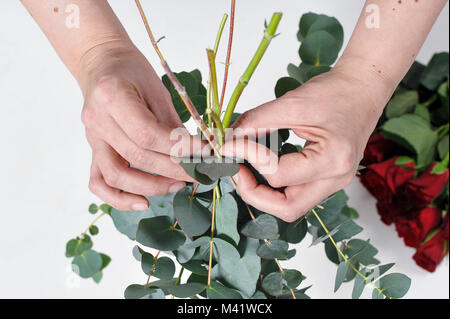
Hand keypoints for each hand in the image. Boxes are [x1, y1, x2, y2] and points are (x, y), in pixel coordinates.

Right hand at [79, 42, 193, 210]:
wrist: (101, 64)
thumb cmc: (131, 71)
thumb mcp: (157, 89)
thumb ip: (171, 123)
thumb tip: (195, 154)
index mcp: (112, 97)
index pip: (148, 134)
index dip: (180, 149)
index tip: (205, 154)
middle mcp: (97, 121)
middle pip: (137, 157)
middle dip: (174, 169)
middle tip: (200, 173)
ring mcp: (91, 138)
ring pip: (117, 176)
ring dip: (152, 186)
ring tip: (179, 185)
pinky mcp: (92, 149)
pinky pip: (99, 182)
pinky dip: (119, 198)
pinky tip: (143, 202)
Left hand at [222, 66, 389, 221]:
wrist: (363, 88)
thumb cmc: (336, 91)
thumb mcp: (292, 102)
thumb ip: (257, 122)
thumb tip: (229, 140)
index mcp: (333, 160)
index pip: (278, 175)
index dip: (249, 157)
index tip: (231, 142)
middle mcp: (336, 179)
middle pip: (287, 209)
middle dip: (253, 193)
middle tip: (234, 170)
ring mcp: (333, 183)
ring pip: (290, 206)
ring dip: (262, 194)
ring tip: (244, 170)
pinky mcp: (326, 179)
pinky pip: (295, 194)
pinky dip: (274, 186)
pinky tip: (261, 168)